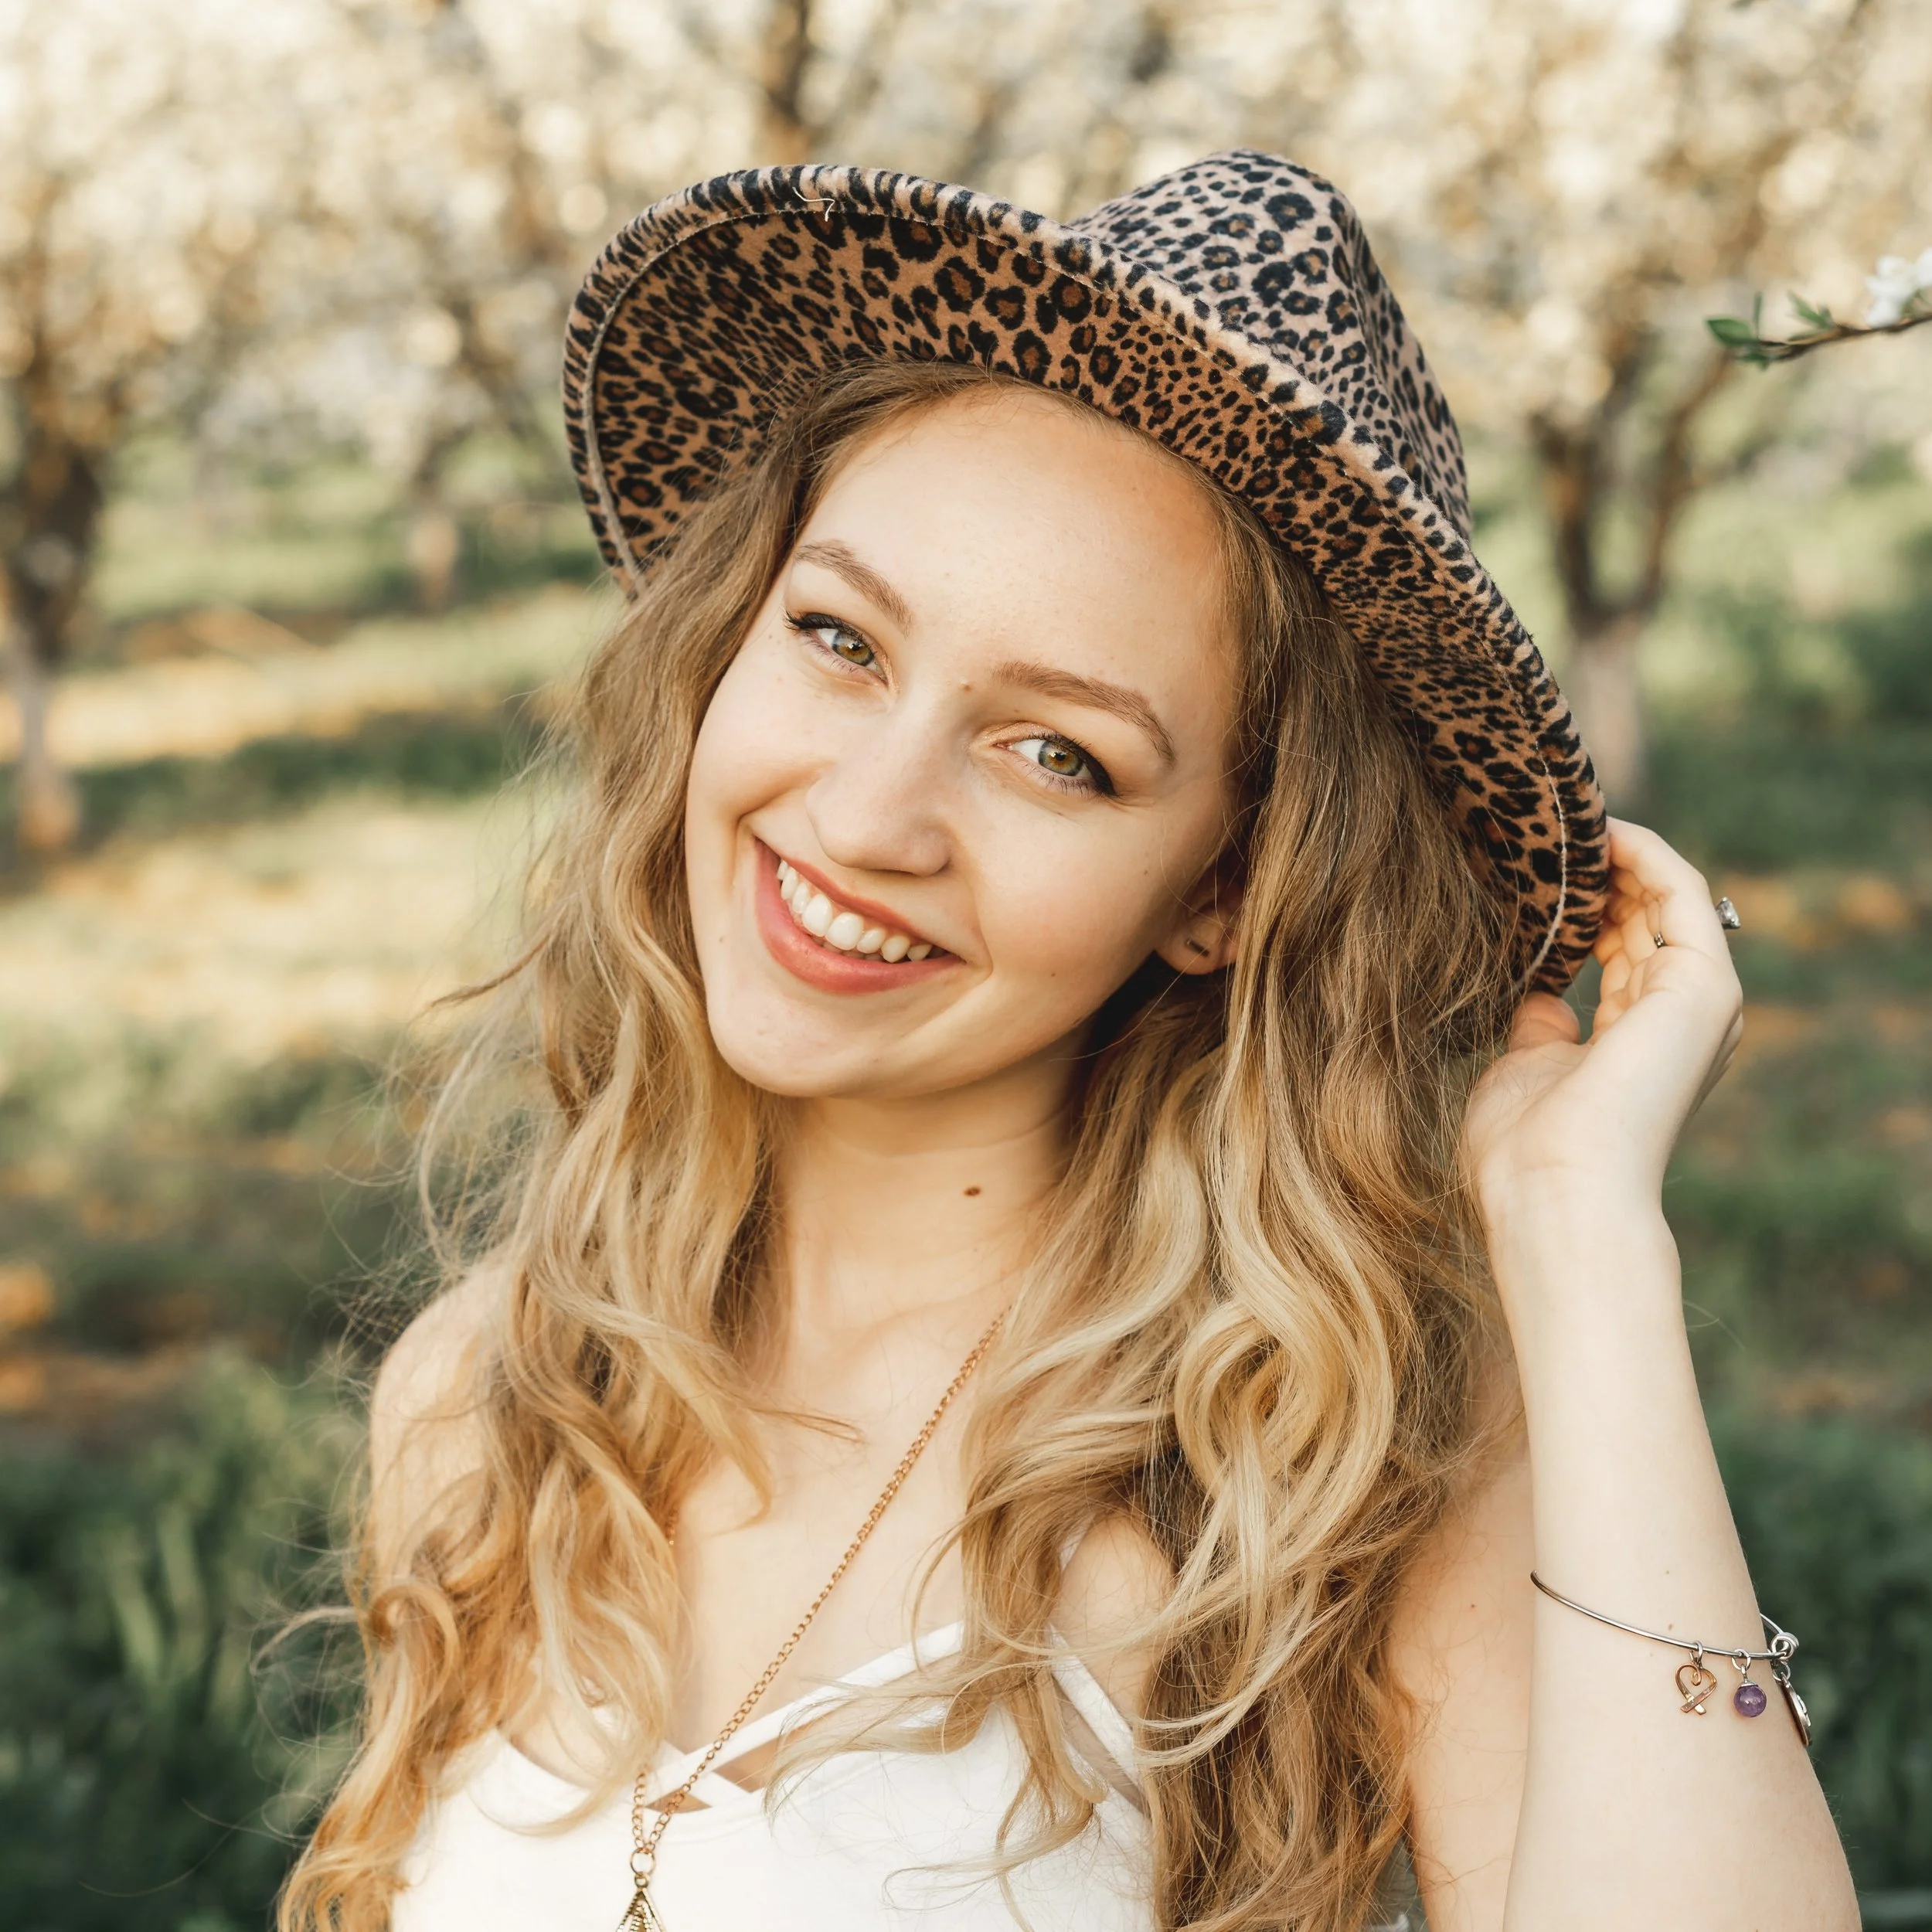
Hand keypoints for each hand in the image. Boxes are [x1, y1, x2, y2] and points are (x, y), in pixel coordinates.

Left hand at [1462, 819, 1743, 1221]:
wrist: (1554, 1193)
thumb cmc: (1524, 1152)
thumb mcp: (1525, 1069)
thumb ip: (1540, 1025)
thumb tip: (1539, 990)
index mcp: (1639, 1043)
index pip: (1618, 953)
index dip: (1579, 905)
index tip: (1528, 870)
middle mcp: (1679, 1020)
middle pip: (1643, 919)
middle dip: (1594, 871)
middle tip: (1539, 830)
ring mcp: (1699, 1000)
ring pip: (1665, 897)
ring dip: (1614, 853)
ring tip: (1559, 818)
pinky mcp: (1704, 983)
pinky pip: (1679, 890)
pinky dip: (1640, 852)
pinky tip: (1594, 828)